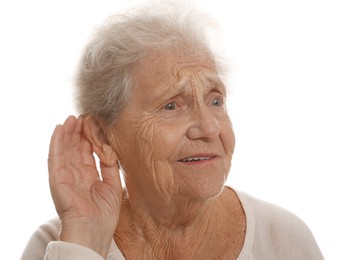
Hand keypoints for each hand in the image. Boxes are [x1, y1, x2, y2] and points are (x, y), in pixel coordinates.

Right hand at [48, 115, 121, 257]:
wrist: (94, 231)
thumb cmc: (104, 214)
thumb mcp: (113, 185)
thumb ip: (111, 166)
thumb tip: (109, 149)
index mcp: (89, 176)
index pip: (88, 152)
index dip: (91, 138)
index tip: (94, 124)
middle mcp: (76, 174)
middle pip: (76, 148)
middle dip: (79, 132)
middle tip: (83, 116)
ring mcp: (65, 176)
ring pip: (65, 149)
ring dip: (68, 133)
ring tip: (72, 118)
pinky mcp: (57, 179)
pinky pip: (56, 157)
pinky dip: (57, 142)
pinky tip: (60, 128)